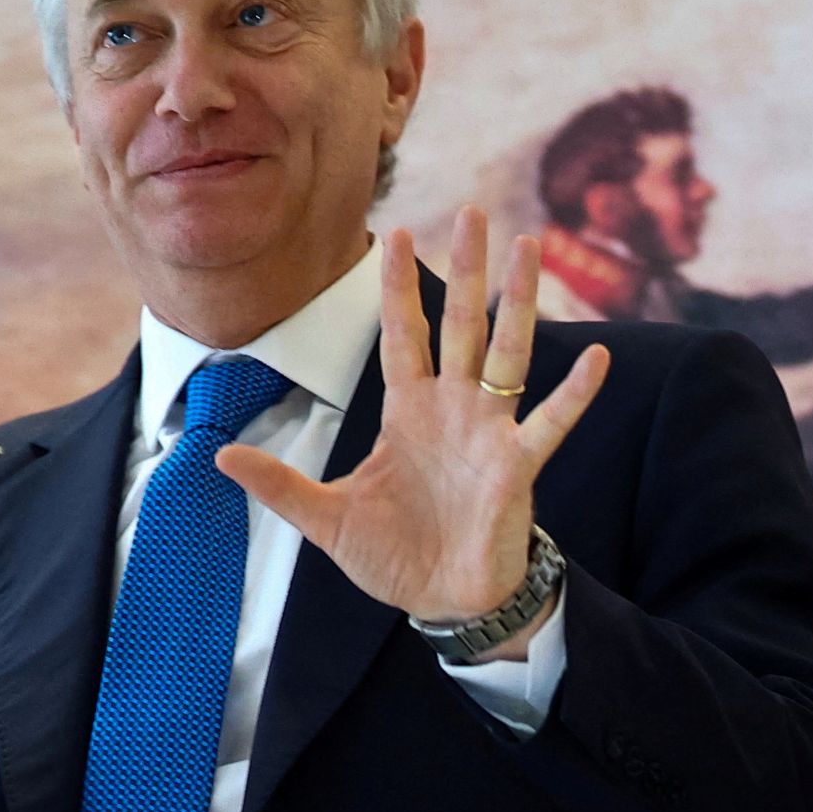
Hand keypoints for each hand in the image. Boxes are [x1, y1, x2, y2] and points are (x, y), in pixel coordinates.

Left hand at [215, 208, 609, 633]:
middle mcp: (452, 408)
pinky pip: (550, 421)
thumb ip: (280, 485)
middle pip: (460, 324)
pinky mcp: (517, 466)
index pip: (402, 334)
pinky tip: (594, 356)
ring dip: (518, 302)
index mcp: (407, 411)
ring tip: (530, 248)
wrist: (444, 601)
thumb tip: (218, 455)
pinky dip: (573, 392)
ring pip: (507, 352)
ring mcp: (489, 431)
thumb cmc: (393, 556)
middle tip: (474, 210)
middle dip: (466, 270)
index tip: (395, 232)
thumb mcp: (327, 519)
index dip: (399, 286)